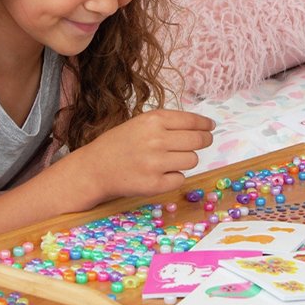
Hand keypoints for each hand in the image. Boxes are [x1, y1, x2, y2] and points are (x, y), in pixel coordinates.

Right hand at [67, 109, 214, 203]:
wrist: (94, 169)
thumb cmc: (119, 144)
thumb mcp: (140, 123)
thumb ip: (167, 124)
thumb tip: (202, 127)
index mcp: (153, 120)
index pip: (192, 121)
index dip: (205, 125)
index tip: (210, 127)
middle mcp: (156, 140)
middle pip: (198, 140)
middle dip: (204, 140)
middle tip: (204, 141)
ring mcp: (155, 163)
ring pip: (192, 160)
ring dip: (185, 159)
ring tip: (168, 159)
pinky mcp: (155, 184)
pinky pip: (180, 178)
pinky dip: (174, 176)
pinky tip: (160, 173)